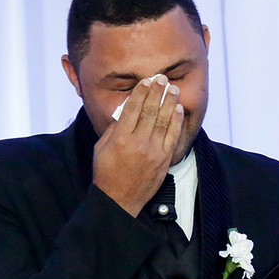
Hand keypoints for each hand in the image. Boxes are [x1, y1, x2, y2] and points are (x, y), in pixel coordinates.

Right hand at [92, 75, 184, 216]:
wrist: (119, 200)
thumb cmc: (106, 174)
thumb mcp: (101, 148)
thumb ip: (113, 129)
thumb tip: (125, 111)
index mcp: (120, 139)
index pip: (133, 109)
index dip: (141, 92)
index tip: (146, 81)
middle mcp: (138, 143)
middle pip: (150, 111)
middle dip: (157, 92)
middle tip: (162, 78)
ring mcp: (153, 152)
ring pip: (163, 121)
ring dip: (169, 102)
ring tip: (173, 88)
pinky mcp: (164, 160)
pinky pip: (172, 136)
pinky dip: (176, 121)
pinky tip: (178, 109)